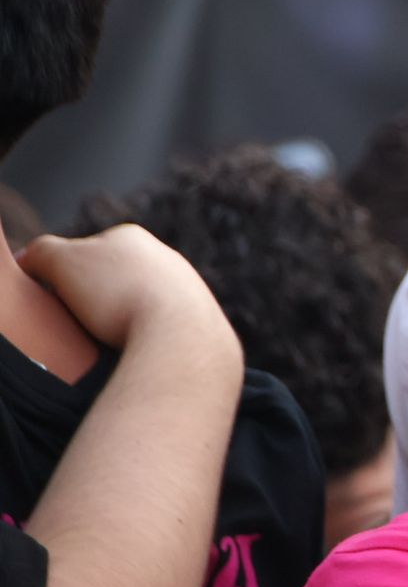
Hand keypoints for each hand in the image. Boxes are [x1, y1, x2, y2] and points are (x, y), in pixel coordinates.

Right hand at [19, 225, 238, 359]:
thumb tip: (30, 257)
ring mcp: (187, 290)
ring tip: (105, 339)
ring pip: (137, 304)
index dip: (63, 276)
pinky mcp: (198, 322)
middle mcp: (166, 259)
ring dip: (119, 320)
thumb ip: (40, 252)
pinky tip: (132, 348)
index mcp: (133, 238)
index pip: (84, 251)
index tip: (57, 298)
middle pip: (113, 279)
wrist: (181, 335)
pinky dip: (142, 337)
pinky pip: (159, 329)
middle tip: (80, 321)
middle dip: (95, 299)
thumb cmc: (119, 294)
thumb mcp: (62, 261)